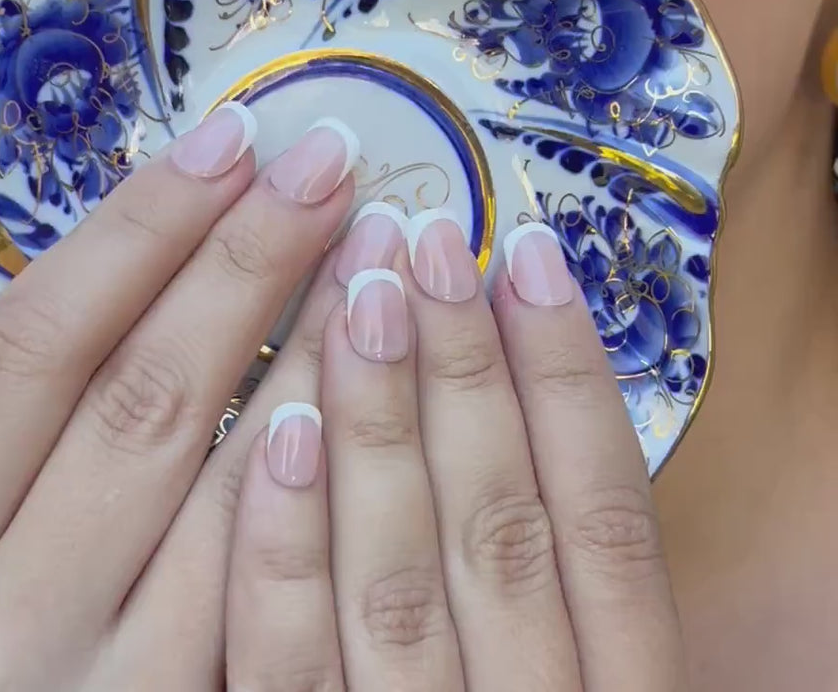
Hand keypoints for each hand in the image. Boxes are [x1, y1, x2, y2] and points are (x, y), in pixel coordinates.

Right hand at [0, 106, 365, 690]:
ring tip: (378, 244)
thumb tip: (160, 244)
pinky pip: (283, 573)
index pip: (29, 348)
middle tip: (327, 162)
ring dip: (316, 339)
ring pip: (229, 478)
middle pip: (138, 394)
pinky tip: (378, 367)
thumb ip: (37, 433)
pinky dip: (331, 455)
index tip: (227, 138)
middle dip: (244, 256)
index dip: (135, 229)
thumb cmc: (9, 646)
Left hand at [225, 212, 688, 690]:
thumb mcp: (582, 686)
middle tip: (423, 235)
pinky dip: (282, 551)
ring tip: (356, 289)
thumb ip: (559, 581)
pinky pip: (283, 669)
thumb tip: (525, 392)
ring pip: (399, 575)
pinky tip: (273, 430)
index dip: (572, 375)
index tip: (527, 251)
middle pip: (501, 525)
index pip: (610, 519)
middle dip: (464, 367)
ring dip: (379, 423)